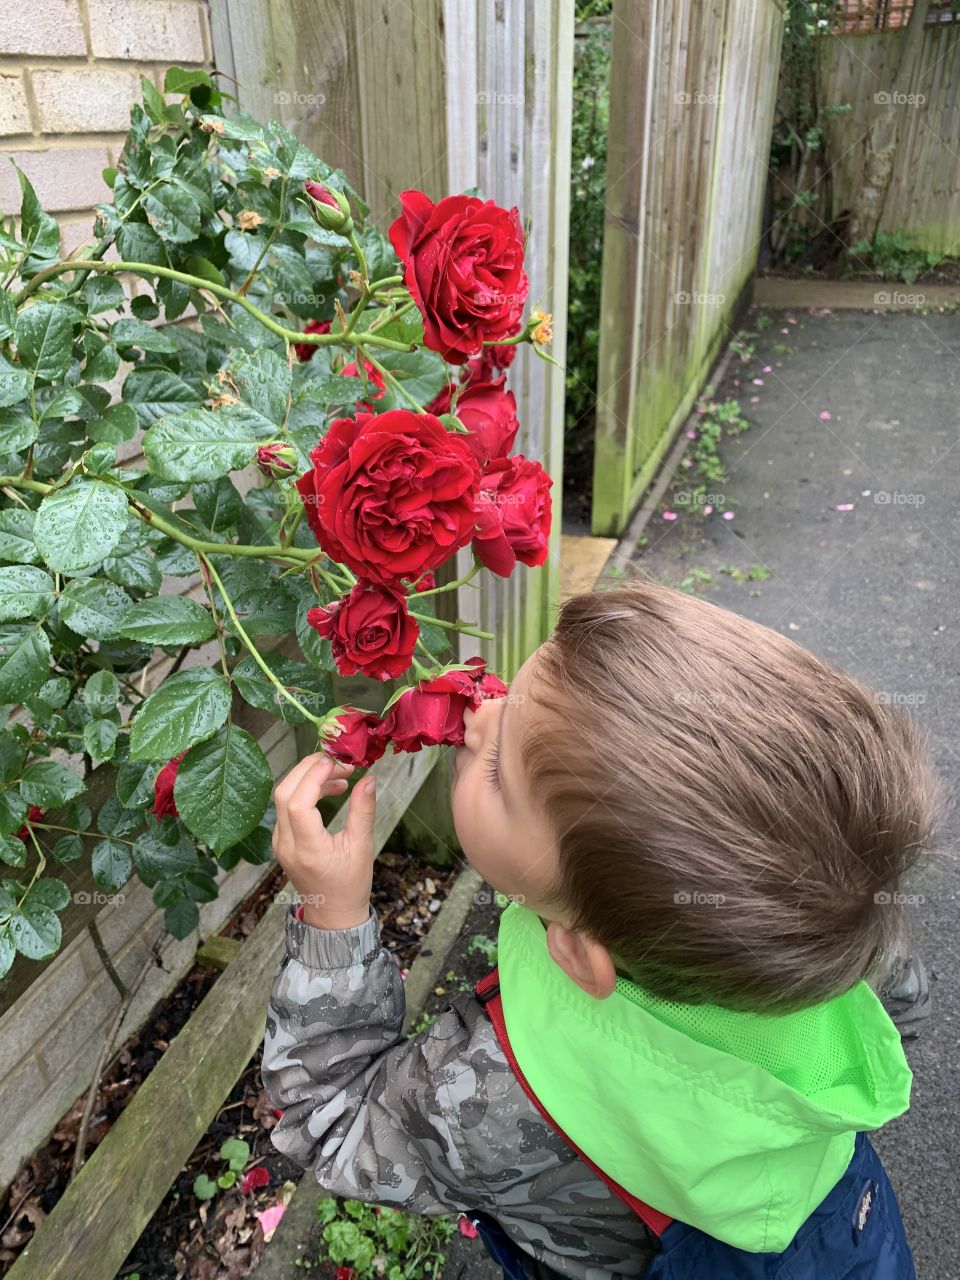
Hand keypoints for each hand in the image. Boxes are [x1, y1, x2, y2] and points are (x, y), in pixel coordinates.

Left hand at [272, 753, 377, 928]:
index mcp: (308, 849)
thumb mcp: (362, 848)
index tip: (337, 764)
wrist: (332, 913)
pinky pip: (286, 806)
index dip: (314, 777)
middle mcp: (287, 844)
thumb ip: (362, 811)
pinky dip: (305, 790)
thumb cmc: (350, 885)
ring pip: (282, 797)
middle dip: (308, 769)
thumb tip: (368, 779)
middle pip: (283, 793)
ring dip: (307, 778)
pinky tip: (328, 789)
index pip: (298, 803)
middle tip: (338, 763)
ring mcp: (280, 842)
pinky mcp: (281, 839)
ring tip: (340, 777)